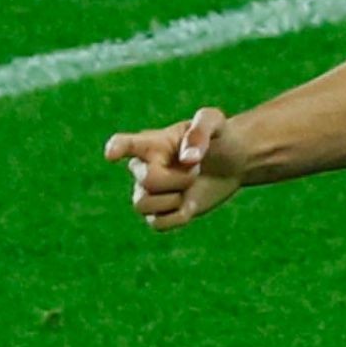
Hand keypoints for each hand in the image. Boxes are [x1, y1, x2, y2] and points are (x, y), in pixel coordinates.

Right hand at [102, 107, 245, 231]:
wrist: (233, 163)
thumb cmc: (219, 137)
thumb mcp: (215, 123)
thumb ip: (200, 131)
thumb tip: (187, 159)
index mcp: (152, 143)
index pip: (125, 144)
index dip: (116, 148)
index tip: (112, 154)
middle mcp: (144, 167)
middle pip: (147, 181)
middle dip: (179, 179)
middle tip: (197, 169)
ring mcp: (150, 191)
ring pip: (141, 205)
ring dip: (175, 199)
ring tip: (190, 186)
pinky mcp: (161, 212)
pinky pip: (157, 224)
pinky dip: (178, 217)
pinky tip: (190, 204)